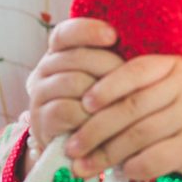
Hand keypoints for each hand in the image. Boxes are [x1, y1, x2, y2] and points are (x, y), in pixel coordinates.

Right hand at [25, 18, 121, 164]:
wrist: (80, 150)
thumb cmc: (103, 107)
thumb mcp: (108, 79)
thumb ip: (115, 59)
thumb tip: (142, 42)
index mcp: (59, 53)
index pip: (65, 33)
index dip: (88, 31)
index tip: (113, 35)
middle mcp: (44, 70)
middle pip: (75, 57)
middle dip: (108, 66)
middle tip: (133, 78)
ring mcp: (40, 95)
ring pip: (73, 82)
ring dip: (103, 93)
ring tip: (125, 101)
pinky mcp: (41, 120)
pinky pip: (66, 110)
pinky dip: (89, 116)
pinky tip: (105, 121)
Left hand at [63, 55, 181, 181]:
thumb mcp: (177, 85)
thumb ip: (143, 88)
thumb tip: (86, 108)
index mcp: (173, 67)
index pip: (133, 71)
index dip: (104, 87)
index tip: (82, 104)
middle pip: (129, 107)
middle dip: (94, 129)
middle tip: (72, 146)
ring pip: (138, 134)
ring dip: (106, 153)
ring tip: (84, 166)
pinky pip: (156, 157)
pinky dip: (134, 167)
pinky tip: (123, 172)